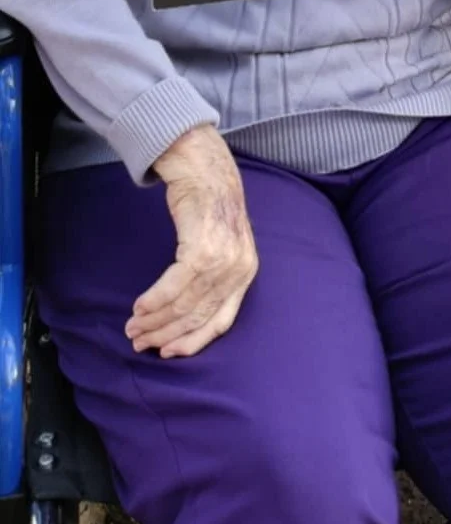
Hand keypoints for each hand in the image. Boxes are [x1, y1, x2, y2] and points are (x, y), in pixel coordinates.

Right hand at [125, 126, 257, 359]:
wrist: (206, 170)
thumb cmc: (210, 208)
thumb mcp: (224, 245)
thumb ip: (214, 277)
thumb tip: (186, 312)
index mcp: (246, 274)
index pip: (220, 323)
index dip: (192, 342)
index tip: (168, 353)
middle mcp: (238, 271)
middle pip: (197, 316)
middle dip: (165, 334)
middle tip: (139, 341)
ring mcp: (222, 260)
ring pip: (183, 304)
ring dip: (153, 319)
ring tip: (132, 327)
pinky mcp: (202, 248)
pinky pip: (174, 285)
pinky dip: (154, 300)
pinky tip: (139, 307)